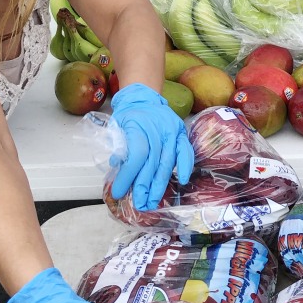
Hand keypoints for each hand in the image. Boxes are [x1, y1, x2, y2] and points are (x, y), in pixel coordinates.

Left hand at [110, 83, 193, 209]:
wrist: (143, 98)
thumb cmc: (128, 116)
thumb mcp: (116, 127)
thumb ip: (118, 146)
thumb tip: (117, 165)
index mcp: (137, 125)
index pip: (135, 156)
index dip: (128, 177)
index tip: (120, 193)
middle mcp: (157, 128)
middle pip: (151, 163)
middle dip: (144, 187)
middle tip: (140, 205)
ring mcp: (172, 130)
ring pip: (167, 161)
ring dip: (160, 184)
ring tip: (153, 201)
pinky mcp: (181, 132)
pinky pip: (185, 151)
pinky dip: (185, 165)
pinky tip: (181, 181)